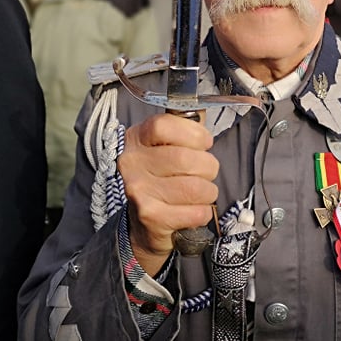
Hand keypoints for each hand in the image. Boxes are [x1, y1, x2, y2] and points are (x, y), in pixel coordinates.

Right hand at [118, 113, 217, 274]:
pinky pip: (196, 212)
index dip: (193, 133)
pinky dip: (204, 212)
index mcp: (136, 139)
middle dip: (209, 167)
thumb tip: (204, 115)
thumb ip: (184, 131)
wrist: (143, 225)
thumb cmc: (162, 179)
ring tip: (201, 193)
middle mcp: (132, 163)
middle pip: (186, 158)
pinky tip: (194, 210)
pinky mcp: (151, 217)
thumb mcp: (165, 148)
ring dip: (208, 192)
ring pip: (195, 187)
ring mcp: (138, 191)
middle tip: (207, 173)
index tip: (205, 143)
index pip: (164, 125)